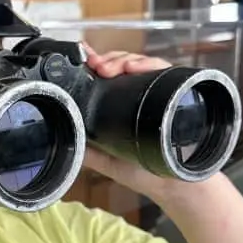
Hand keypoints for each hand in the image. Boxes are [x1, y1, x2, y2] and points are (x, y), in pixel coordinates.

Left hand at [82, 44, 176, 200]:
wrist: (175, 186)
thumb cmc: (146, 173)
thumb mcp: (108, 161)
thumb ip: (88, 150)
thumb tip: (64, 139)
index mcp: (124, 105)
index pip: (110, 75)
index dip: (97, 62)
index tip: (85, 57)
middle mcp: (143, 95)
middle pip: (124, 64)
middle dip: (108, 60)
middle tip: (97, 67)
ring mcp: (160, 91)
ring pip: (141, 62)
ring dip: (123, 60)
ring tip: (111, 68)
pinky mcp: (178, 91)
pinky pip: (164, 69)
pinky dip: (148, 63)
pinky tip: (135, 67)